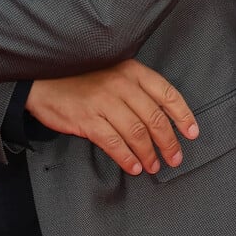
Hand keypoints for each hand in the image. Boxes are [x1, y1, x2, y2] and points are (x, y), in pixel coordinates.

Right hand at [26, 59, 198, 175]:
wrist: (43, 80)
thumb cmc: (80, 77)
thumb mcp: (111, 71)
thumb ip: (135, 88)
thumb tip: (162, 117)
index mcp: (130, 69)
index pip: (166, 93)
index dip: (183, 115)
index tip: (192, 133)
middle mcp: (119, 83)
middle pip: (154, 118)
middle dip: (168, 142)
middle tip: (174, 158)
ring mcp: (103, 100)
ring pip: (137, 133)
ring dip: (149, 154)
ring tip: (153, 165)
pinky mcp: (88, 118)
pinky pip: (114, 143)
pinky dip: (127, 158)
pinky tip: (133, 166)